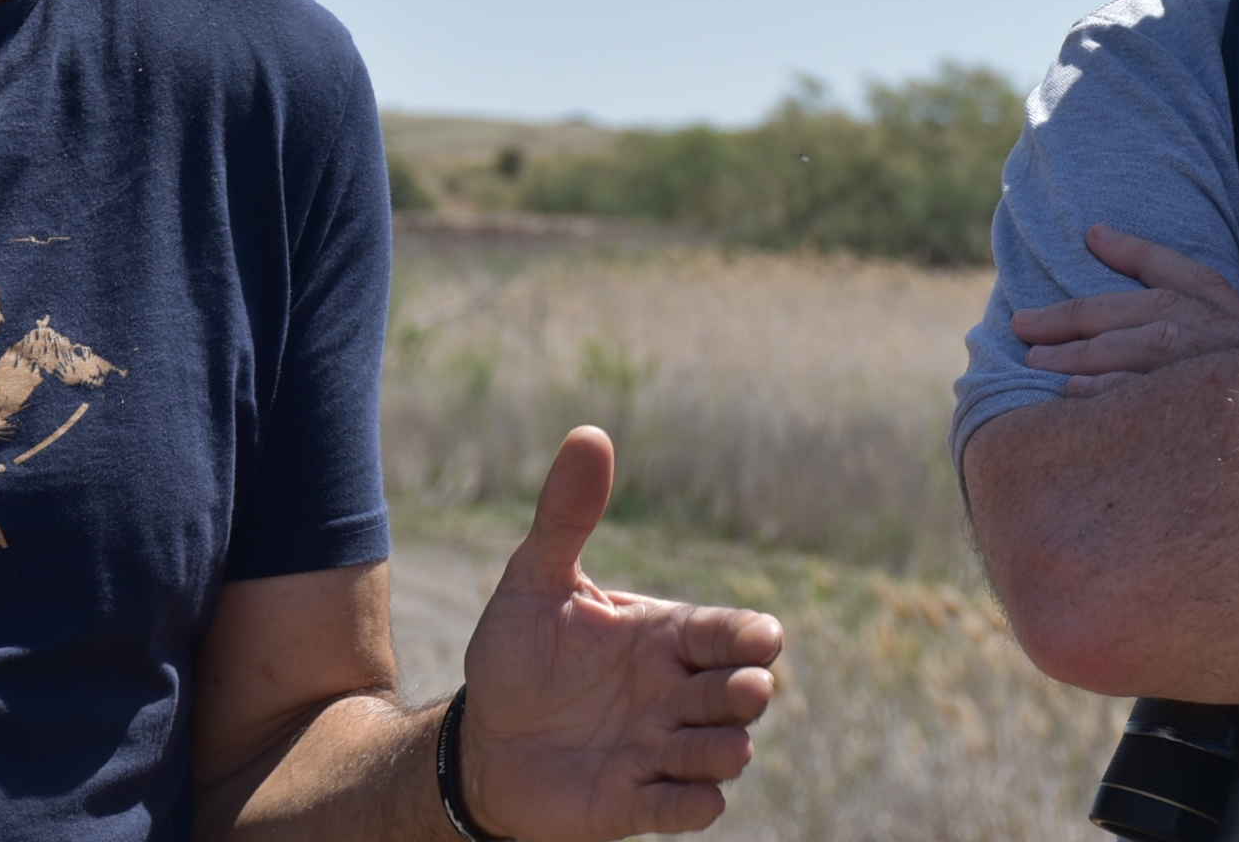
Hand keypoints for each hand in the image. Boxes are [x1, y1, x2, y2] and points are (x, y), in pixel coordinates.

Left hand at [457, 427, 782, 838]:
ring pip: (727, 752)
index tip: (757, 640)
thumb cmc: (519, 654)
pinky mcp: (638, 803)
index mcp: (666, 638)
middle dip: (748, 693)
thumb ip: (566, 515)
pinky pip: (690, 811)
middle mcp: (676, 694)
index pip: (735, 634)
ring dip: (723, 750)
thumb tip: (589, 433)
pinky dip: (694, 804)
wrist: (481, 739)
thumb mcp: (534, 579)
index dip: (753, 637)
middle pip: (745, 694)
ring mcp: (661, 751)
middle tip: (736, 690)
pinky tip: (682, 796)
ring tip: (704, 746)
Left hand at [1011, 224, 1238, 394]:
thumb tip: (1092, 231)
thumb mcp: (1203, 286)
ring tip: (1041, 372)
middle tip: (1025, 347)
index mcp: (1174, 305)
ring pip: (1112, 375)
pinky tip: (1076, 406)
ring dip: (1071, 373)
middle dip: (1056, 343)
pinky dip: (1103, 407)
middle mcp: (1173, 340)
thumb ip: (1146, 258)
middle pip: (1099, 340)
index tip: (1022, 324)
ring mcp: (1179, 381)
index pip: (1098, 310)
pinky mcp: (1185, 417)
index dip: (1056, 318)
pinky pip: (1134, 413)